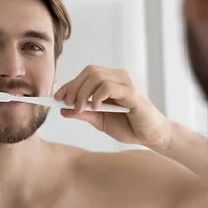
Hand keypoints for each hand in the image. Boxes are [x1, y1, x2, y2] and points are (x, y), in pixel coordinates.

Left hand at [54, 65, 171, 146]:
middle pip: (89, 72)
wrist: (151, 136)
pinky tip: (96, 108)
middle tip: (68, 104)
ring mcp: (126, 83)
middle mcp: (119, 77)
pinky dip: (97, 97)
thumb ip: (83, 113)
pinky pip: (109, 87)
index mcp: (111, 80)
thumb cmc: (129, 126)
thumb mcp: (100, 120)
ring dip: (83, 94)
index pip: (86, 75)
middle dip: (74, 88)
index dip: (69, 85)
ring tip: (80, 109)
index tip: (57, 98)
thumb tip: (62, 110)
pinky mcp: (133, 93)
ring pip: (97, 77)